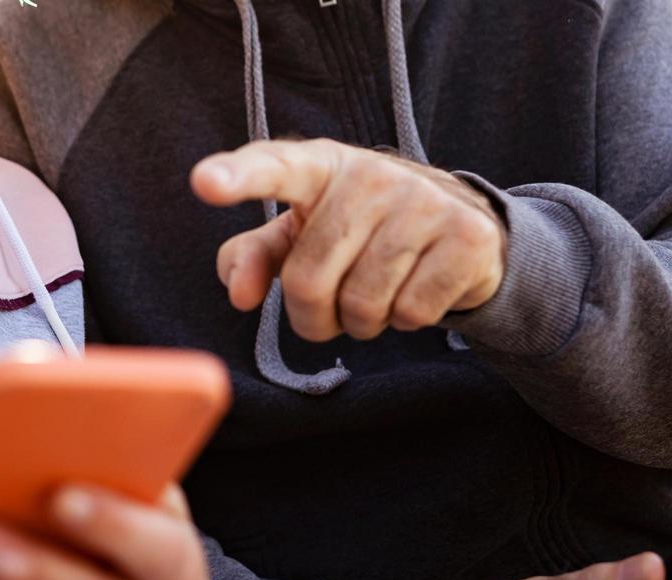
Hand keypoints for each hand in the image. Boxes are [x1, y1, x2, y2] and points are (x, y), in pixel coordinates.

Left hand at [192, 139, 505, 341]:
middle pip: (308, 282)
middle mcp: (371, 174)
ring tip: (380, 292)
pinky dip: (409, 320)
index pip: (274, 167)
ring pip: (363, 306)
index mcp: (320, 165)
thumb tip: (238, 294)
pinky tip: (418, 289)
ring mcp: (424, 201)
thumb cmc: (362, 231)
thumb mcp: (301, 236)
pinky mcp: (467, 236)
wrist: (461, 228)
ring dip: (364, 322)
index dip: (239, 177)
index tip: (204, 182)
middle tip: (335, 304)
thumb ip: (254, 257)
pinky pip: (412, 313)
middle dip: (314, 316)